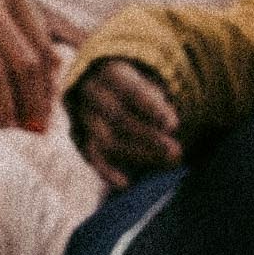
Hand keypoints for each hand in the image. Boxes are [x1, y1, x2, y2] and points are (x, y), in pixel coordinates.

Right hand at [70, 57, 183, 176]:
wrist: (99, 83)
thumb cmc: (134, 84)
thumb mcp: (147, 80)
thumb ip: (156, 99)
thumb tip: (167, 126)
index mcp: (110, 72)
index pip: (132, 92)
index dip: (153, 109)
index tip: (174, 125)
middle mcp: (91, 92)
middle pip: (119, 118)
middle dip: (149, 137)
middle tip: (176, 152)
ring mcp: (81, 114)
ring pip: (105, 139)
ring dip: (137, 154)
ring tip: (166, 162)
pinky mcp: (77, 135)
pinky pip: (90, 155)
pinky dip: (105, 170)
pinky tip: (124, 182)